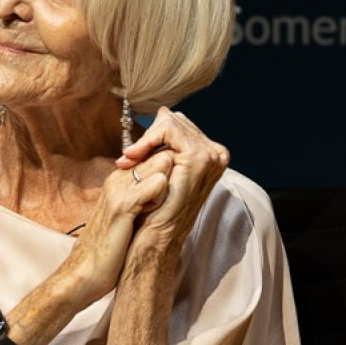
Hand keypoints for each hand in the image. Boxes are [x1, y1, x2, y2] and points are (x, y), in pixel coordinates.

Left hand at [114, 106, 229, 253]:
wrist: (158, 233)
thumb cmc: (158, 205)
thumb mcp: (165, 167)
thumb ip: (167, 142)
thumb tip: (162, 111)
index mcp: (212, 154)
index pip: (180, 125)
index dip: (154, 133)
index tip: (133, 151)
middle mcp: (217, 152)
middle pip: (176, 121)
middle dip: (149, 136)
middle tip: (128, 157)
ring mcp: (211, 155)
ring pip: (170, 123)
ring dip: (145, 140)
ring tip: (128, 159)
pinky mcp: (199, 158)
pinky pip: (168, 131)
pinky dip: (147, 140)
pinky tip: (133, 156)